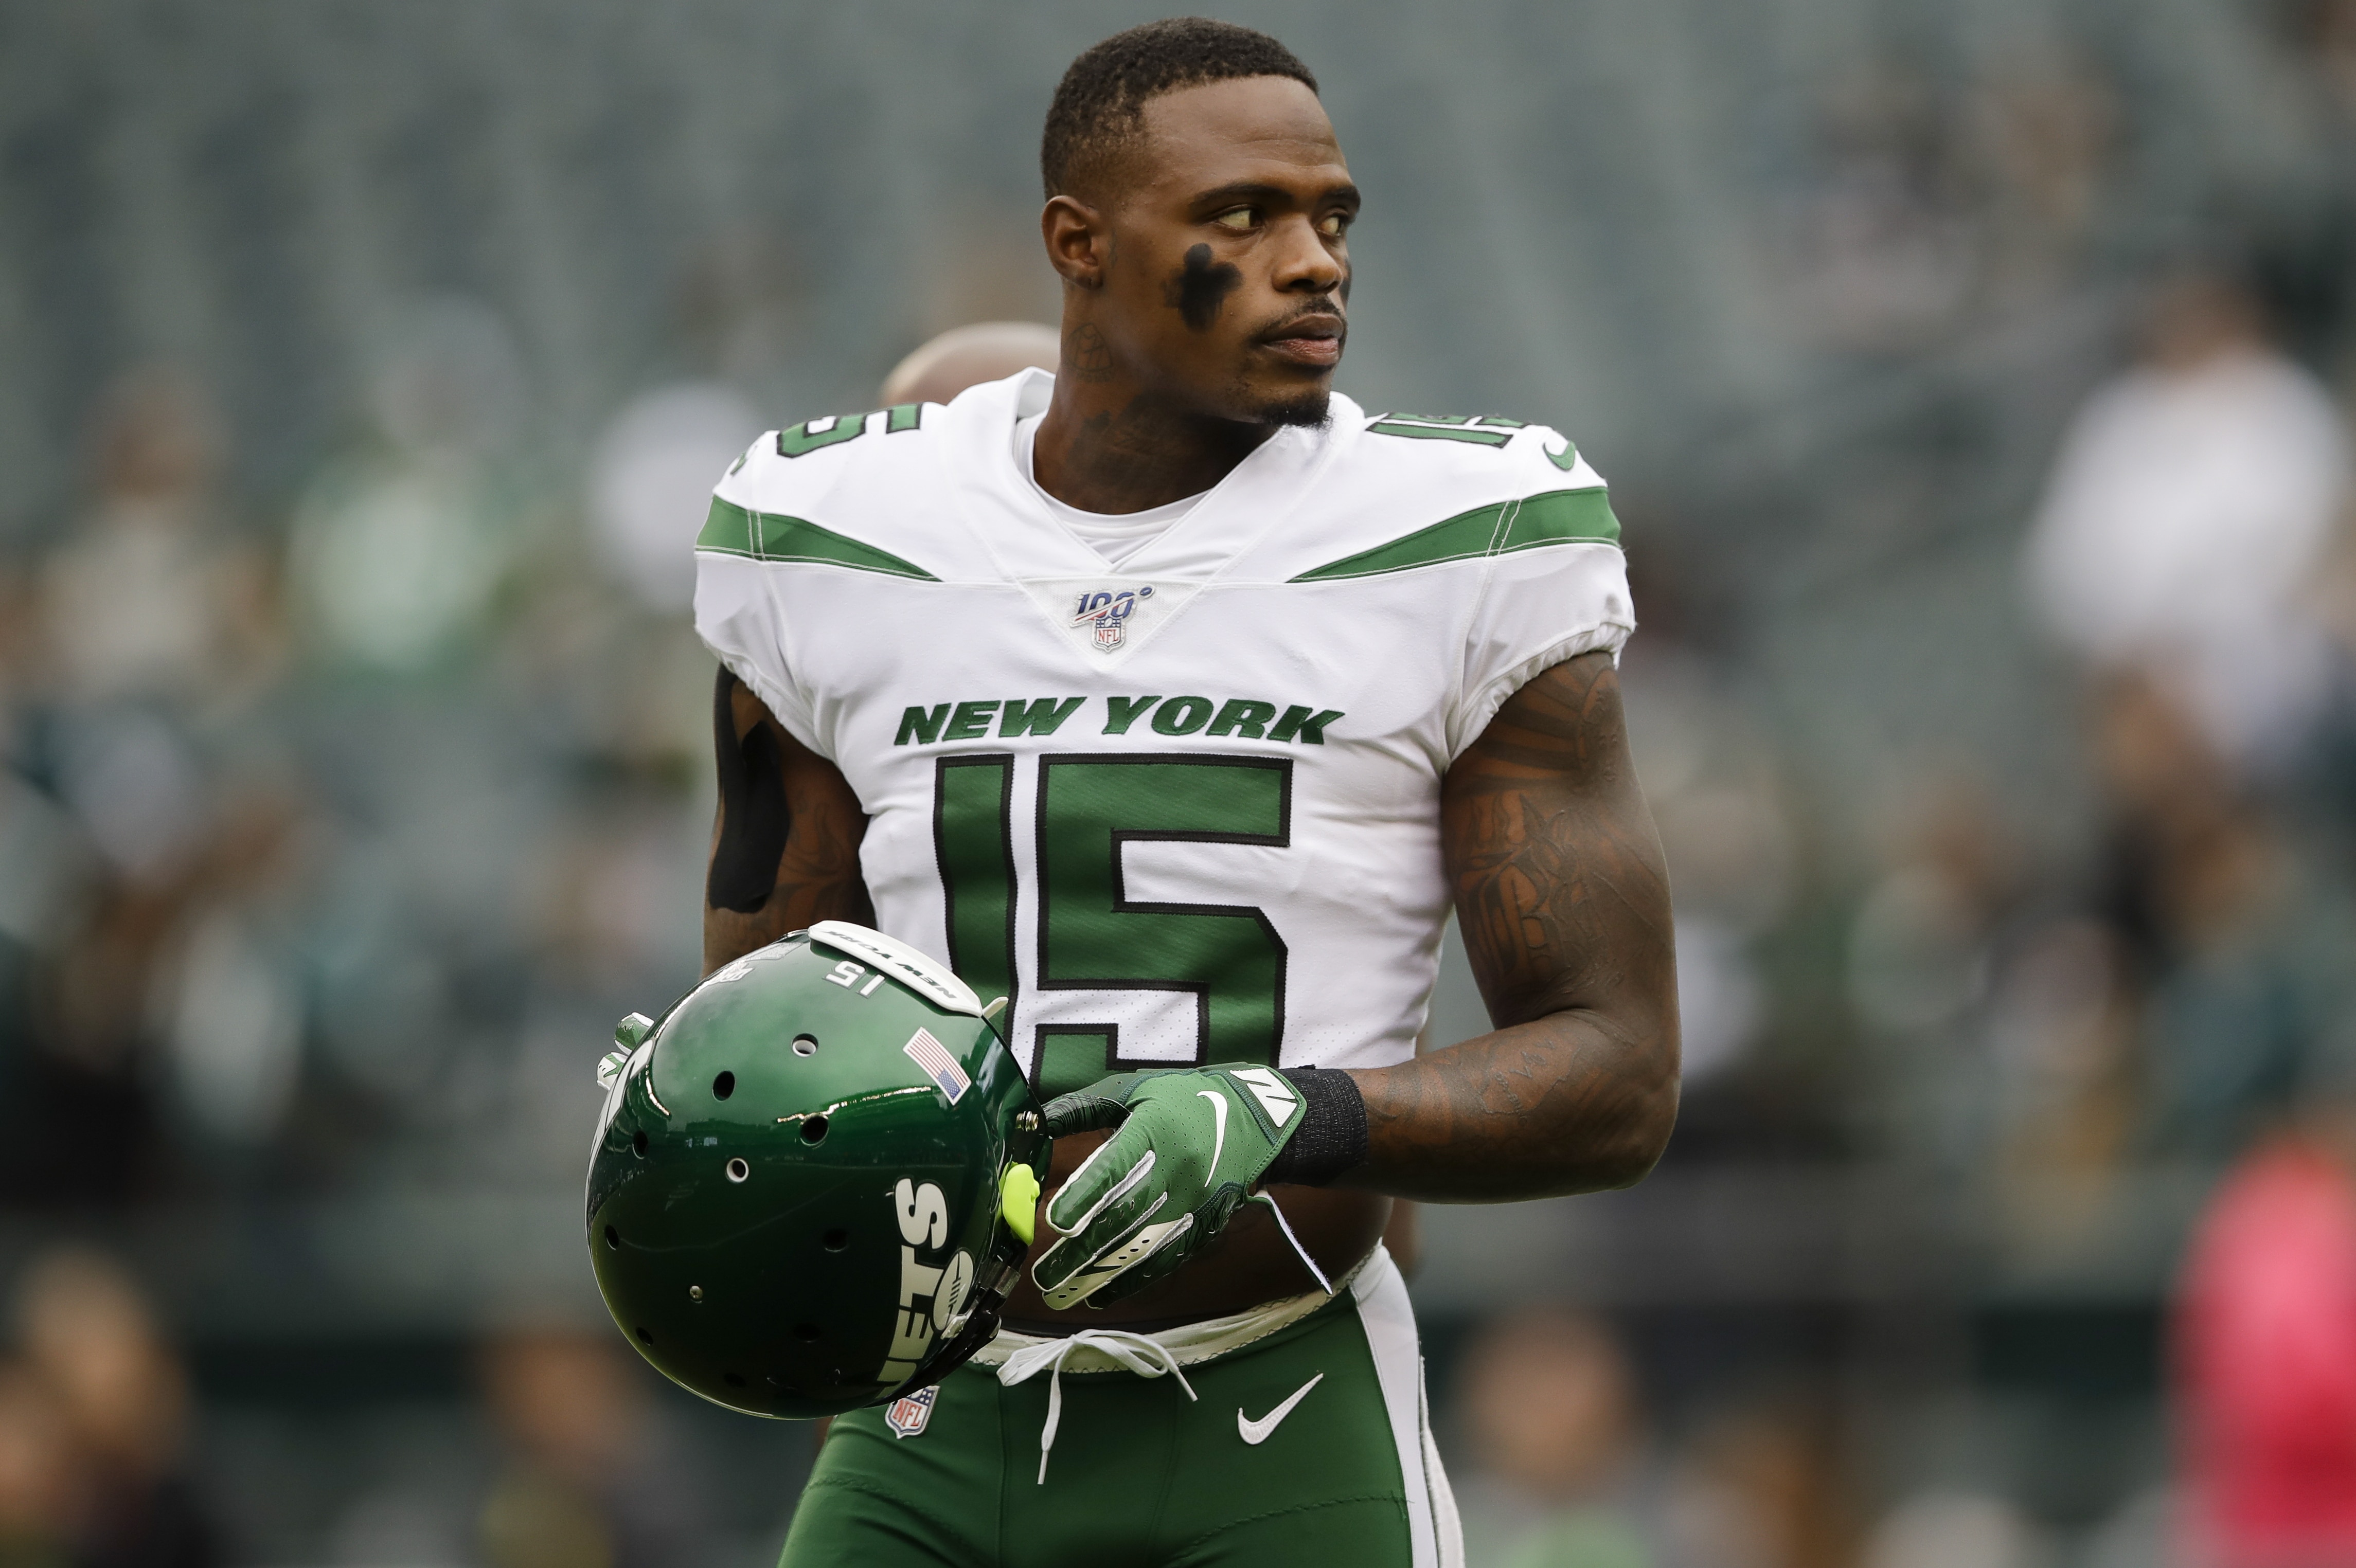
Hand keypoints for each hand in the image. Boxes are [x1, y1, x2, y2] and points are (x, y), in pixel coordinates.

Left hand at [1030, 1064, 1305, 1308]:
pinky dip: (1133, 1281)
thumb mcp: (1132, 1090)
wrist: (1253, 1118)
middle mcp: (1178, 1168)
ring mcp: (1195, 1201)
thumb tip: (1031, 1126)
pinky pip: (1167, 1259)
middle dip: (1083, 1250)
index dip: (1087, 1194)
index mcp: (1156, 1128)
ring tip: (1061, 1295)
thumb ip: (1080, 1109)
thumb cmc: (1178, 1099)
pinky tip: (1101, 1296)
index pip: (1118, 1165)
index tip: (1056, 1222)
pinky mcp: (1205, 1224)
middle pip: (1126, 1215)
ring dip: (1100, 1274)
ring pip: (1144, 1245)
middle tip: (1044, 1276)